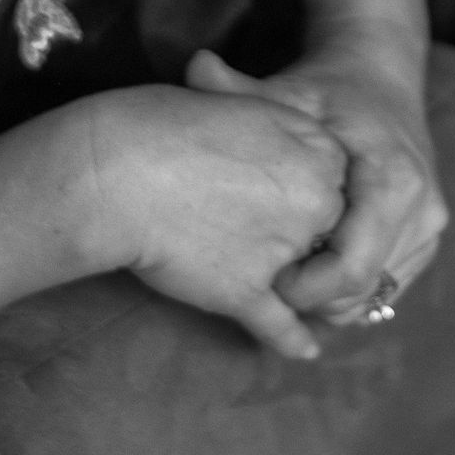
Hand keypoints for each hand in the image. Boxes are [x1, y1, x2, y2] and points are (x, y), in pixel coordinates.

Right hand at [72, 82, 348, 359]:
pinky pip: (279, 324)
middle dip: (304, 233)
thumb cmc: (171, 128)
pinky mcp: (246, 292)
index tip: (273, 188)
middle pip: (328, 230)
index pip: (336, 183)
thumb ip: (286, 131)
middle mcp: (315, 204)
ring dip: (295, 281)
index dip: (304, 190)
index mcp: (321, 153)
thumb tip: (300, 148)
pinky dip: (292, 340)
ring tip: (278, 278)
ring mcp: (284, 252)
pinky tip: (306, 350)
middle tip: (258, 223)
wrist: (118, 170)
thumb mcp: (249, 104)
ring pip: (306, 277)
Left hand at [187, 35, 448, 325]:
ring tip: (291, 264)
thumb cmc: (328, 90)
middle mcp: (423, 209)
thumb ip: (239, 90)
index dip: (301, 287)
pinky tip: (316, 260)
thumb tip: (194, 64)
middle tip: (268, 274)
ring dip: (328, 295)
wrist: (381, 77)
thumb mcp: (287, 92)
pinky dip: (348, 288)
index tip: (264, 272)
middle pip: (361, 292)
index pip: (350, 269)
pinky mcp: (428, 238)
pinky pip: (385, 289)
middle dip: (311, 295)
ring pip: (373, 297)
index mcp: (393, 181)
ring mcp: (430, 227)